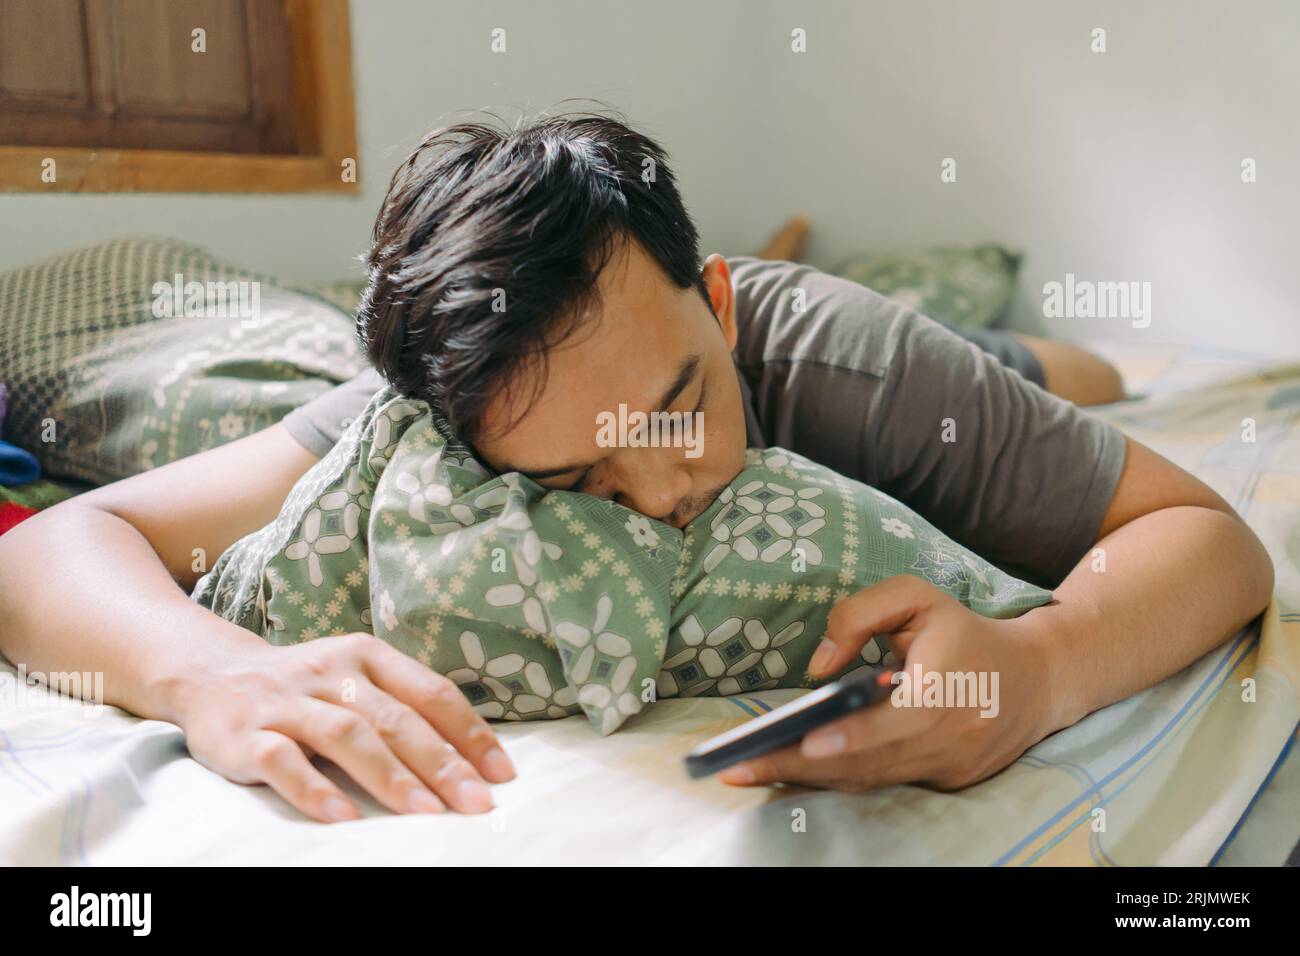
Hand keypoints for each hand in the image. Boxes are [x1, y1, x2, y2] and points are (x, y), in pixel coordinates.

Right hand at [173, 632, 514, 820]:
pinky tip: (342, 817)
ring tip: (425, 811)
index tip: (501, 773)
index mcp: (368, 655)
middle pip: (395, 718)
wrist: (212, 672)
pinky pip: (282, 760)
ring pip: (346, 734)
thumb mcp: (357, 678)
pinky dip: (313, 788)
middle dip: (441, 763)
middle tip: (475, 802)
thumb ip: (404, 706)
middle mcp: (332, 672)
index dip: (470, 733)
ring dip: (389, 775)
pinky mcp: (246, 733)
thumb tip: (471, 756)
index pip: (431, 692)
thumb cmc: (307, 686)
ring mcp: (288, 702)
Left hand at [718, 575, 1057, 791]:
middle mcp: (951, 738)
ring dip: (810, 779)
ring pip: (871, 779)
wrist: (1040, 678)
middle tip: (740, 768)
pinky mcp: (947, 781)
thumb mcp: (917, 598)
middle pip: (868, 762)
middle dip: (799, 767)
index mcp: (946, 690)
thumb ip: (859, 615)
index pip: (893, 722)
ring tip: (751, 772)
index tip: (802, 741)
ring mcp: (951, 767)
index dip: (848, 736)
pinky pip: (886, 782)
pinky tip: (794, 772)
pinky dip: (840, 778)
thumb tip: (818, 666)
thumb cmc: (966, 631)